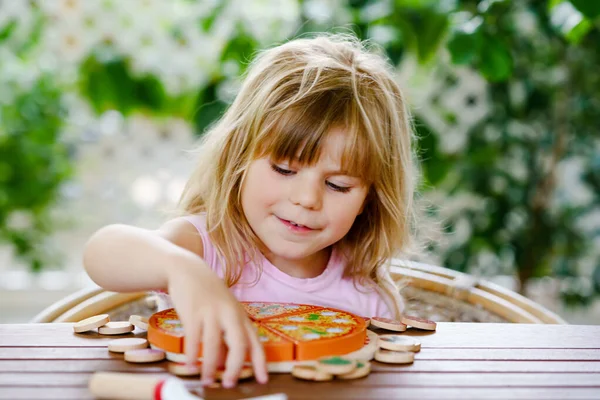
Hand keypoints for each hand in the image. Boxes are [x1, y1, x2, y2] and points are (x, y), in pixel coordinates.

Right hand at [166, 259, 267, 387]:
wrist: (188, 269)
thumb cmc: (208, 295)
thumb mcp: (223, 313)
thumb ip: (226, 337)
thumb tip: (225, 363)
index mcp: (240, 315)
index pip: (255, 342)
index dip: (260, 362)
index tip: (263, 380)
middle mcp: (230, 313)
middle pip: (239, 343)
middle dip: (235, 367)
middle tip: (229, 384)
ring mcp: (211, 311)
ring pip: (213, 344)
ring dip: (210, 366)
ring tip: (207, 381)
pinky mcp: (193, 311)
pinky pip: (193, 338)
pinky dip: (192, 355)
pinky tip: (190, 366)